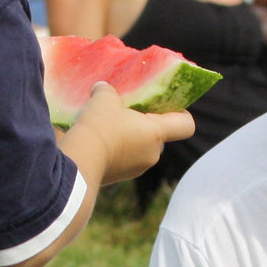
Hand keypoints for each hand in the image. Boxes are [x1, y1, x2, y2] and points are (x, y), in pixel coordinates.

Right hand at [64, 83, 194, 182]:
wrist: (80, 162)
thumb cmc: (99, 125)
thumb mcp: (103, 97)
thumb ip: (108, 91)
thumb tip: (103, 90)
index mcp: (156, 133)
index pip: (186, 125)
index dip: (181, 113)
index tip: (167, 105)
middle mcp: (153, 154)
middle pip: (158, 135)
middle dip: (144, 123)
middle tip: (125, 111)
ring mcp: (138, 168)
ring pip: (140, 147)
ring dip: (129, 137)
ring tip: (107, 126)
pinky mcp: (121, 177)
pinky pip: (126, 158)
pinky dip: (117, 150)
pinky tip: (99, 141)